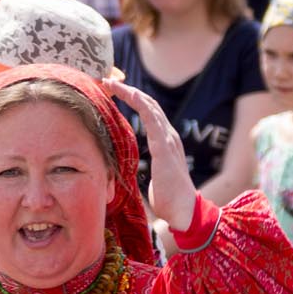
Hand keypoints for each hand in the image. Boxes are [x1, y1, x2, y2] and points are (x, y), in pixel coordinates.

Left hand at [105, 81, 198, 233]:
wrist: (184, 211)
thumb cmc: (168, 198)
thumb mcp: (154, 175)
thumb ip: (145, 165)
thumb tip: (127, 167)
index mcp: (165, 141)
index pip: (149, 113)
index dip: (133, 99)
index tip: (114, 92)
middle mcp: (169, 136)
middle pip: (149, 105)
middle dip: (128, 91)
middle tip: (108, 82)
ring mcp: (169, 140)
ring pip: (150, 107)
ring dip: (131, 93)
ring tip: (112, 84)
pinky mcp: (165, 148)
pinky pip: (152, 119)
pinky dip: (140, 104)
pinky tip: (128, 94)